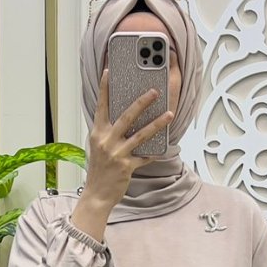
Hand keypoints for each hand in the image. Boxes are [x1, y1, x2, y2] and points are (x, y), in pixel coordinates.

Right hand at [80, 66, 173, 214]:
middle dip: (142, 102)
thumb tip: (127, 118)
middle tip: (155, 91)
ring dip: (157, 124)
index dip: (105, 89)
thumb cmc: (99, 169)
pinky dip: (154, 152)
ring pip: (141, 135)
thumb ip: (110, 132)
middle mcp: (106, 141)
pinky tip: (164, 147)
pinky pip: (145, 156)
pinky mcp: (127, 166)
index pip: (101, 106)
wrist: (97, 194)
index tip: (109, 72)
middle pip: (126, 116)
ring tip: (169, 114)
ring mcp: (117, 154)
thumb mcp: (99, 146)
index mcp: (97, 133)